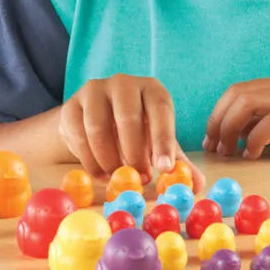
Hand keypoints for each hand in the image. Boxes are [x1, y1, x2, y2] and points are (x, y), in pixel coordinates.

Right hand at [58, 74, 204, 191]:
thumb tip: (198, 185)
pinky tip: (101, 174)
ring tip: (118, 179)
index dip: (163, 139)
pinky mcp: (71, 106)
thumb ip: (176, 160)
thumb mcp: (157, 141)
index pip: (160, 109)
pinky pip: (78, 135)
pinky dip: (90, 161)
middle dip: (135, 153)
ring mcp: (95, 91)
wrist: (93, 120)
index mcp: (152, 89)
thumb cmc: (135, 131)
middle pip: (128, 117)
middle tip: (140, 179)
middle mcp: (124, 83)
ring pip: (98, 128)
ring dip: (109, 159)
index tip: (164, 168)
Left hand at [204, 72, 269, 159]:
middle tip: (217, 150)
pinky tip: (255, 154)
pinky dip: (256, 137)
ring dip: (230, 129)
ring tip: (232, 153)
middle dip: (218, 122)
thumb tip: (255, 137)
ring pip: (248, 103)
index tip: (215, 140)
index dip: (220, 114)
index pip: (240, 90)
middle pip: (237, 94)